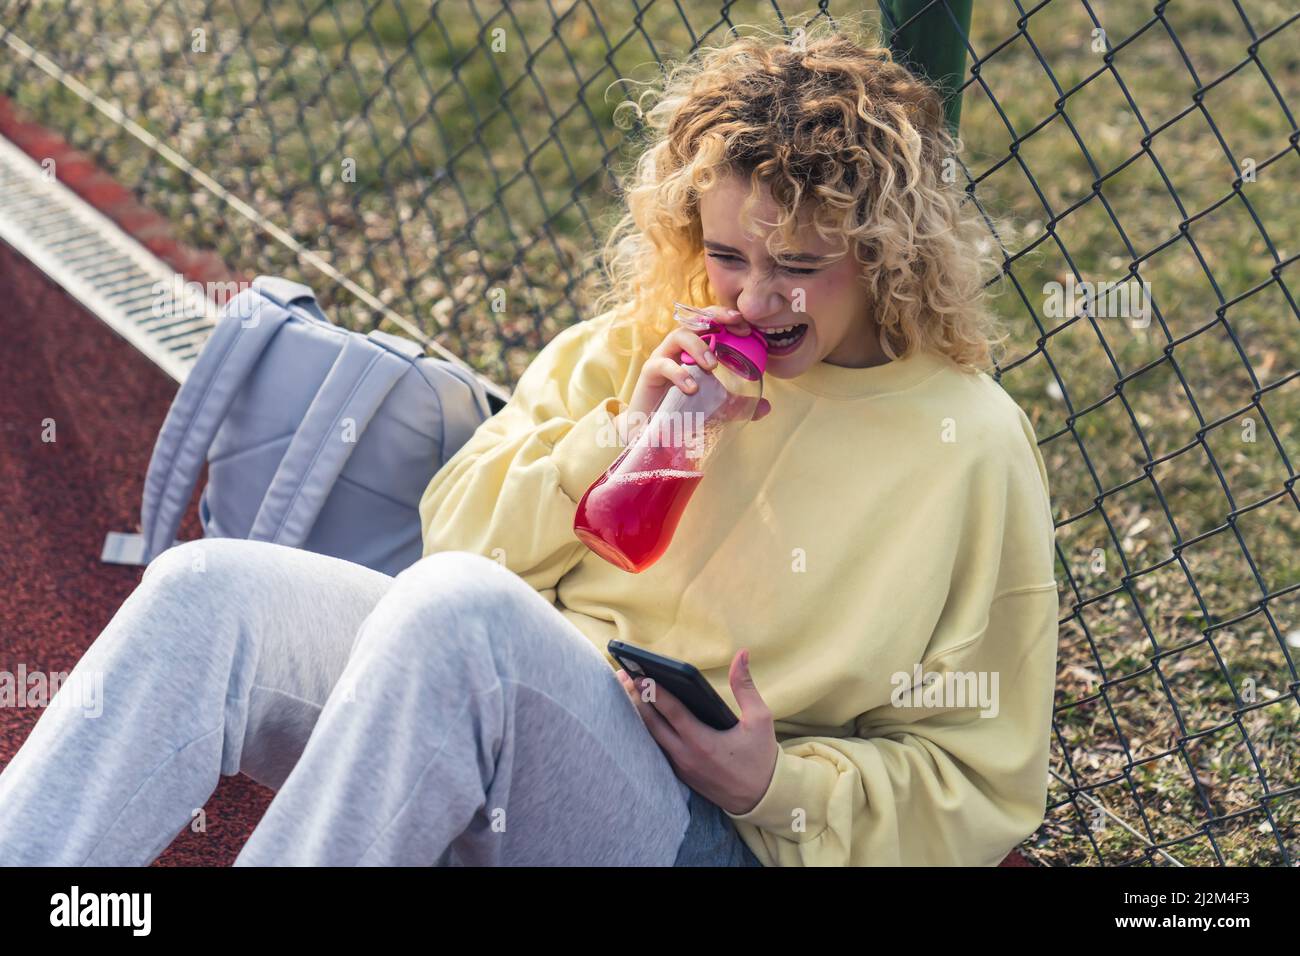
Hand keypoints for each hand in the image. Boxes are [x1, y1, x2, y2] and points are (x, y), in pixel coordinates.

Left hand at [616, 649, 779, 815]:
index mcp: (702, 742)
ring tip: (626, 690)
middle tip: (622, 675)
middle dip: (636, 698)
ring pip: (651, 737)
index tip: (638, 673)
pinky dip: (649, 729)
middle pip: (652, 724)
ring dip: (639, 713)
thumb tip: (742, 654)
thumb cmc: (761, 757)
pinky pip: (658, 748)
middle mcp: (686, 756)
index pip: (671, 712)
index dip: (654, 692)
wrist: (761, 799)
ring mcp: (681, 767)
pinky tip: (642, 714)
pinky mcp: (681, 774)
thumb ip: (745, 685)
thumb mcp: (760, 719)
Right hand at [617, 306, 771, 443]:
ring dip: (698, 346)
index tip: (745, 325)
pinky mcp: (649, 372)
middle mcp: (678, 347)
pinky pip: (663, 365)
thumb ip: (739, 405)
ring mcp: (662, 357)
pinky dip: (680, 374)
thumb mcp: (716, 406)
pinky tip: (692, 388)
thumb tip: (767, 408)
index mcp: (694, 348)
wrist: (653, 431)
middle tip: (735, 327)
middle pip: (694, 320)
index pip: (710, 323)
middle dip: (714, 317)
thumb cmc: (683, 410)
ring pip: (678, 336)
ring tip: (712, 366)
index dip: (726, 317)